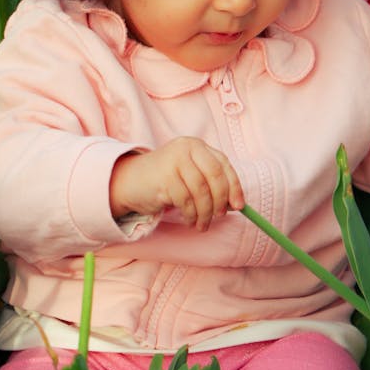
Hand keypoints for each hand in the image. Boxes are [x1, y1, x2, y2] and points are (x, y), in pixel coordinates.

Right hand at [109, 137, 244, 231]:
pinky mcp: (164, 178)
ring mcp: (174, 161)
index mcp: (196, 145)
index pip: (223, 164)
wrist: (130, 182)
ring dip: (205, 213)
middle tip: (220, 216)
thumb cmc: (165, 180)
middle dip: (220, 200)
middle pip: (214, 176)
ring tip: (202, 224)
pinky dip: (191, 215)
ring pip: (201, 192)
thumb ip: (211, 184)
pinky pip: (186, 201)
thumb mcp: (190, 176)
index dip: (234, 186)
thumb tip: (236, 204)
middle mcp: (186, 149)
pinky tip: (190, 220)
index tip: (239, 206)